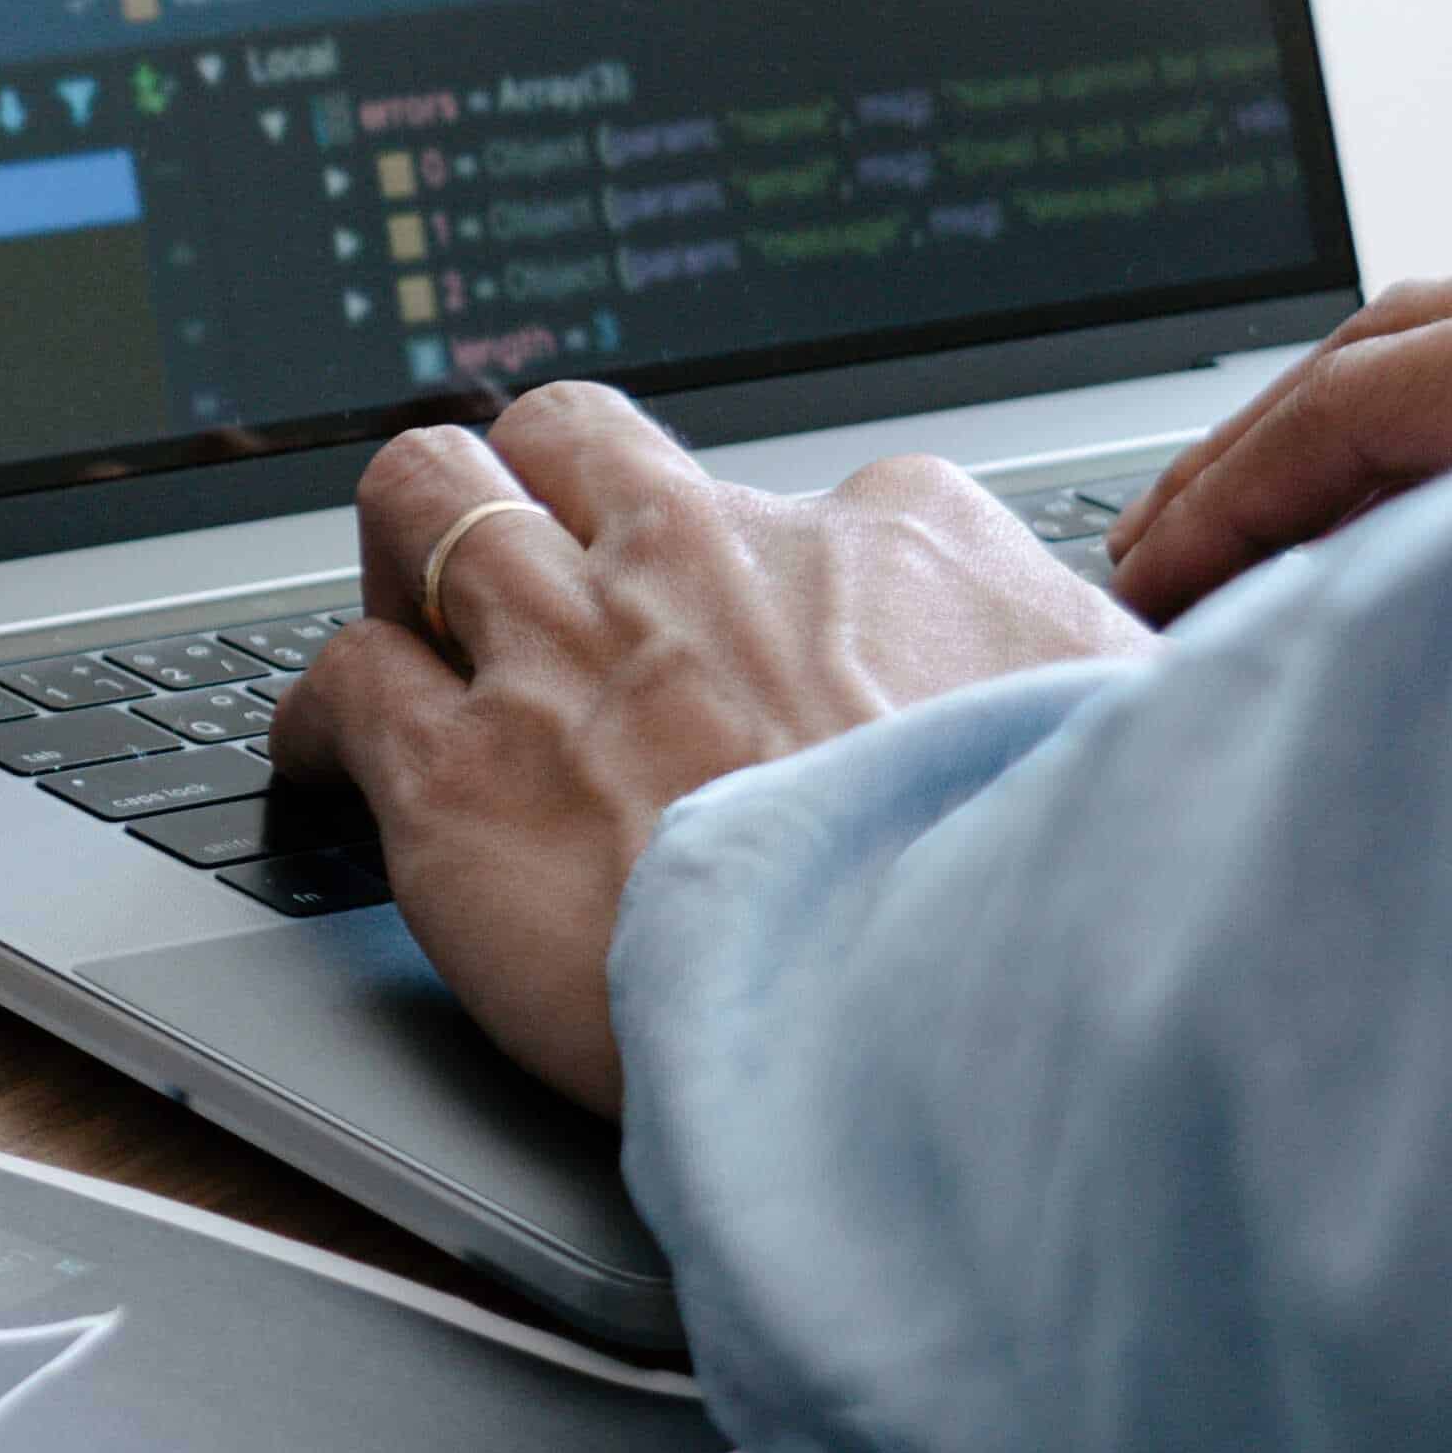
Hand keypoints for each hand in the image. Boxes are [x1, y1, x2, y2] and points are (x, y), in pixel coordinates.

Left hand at [273, 382, 1157, 1115]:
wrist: (941, 1017)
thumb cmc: (1046, 899)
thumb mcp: (1130, 739)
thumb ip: (1081, 676)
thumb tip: (1099, 680)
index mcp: (886, 539)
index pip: (790, 496)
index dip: (746, 571)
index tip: (738, 634)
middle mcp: (705, 560)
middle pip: (566, 435)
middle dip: (535, 485)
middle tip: (529, 566)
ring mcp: (569, 651)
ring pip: (421, 497)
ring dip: (405, 554)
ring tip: (406, 622)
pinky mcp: (462, 771)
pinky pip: (338, 678)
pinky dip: (320, 716)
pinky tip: (329, 761)